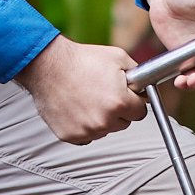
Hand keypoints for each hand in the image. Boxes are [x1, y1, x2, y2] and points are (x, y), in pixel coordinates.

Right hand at [22, 36, 142, 144]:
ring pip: (105, 130)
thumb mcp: (117, 58)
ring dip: (101, 119)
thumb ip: (138, 74)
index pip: (141, 112)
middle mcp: (105, 120)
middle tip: (103, 94)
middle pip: (123, 123)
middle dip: (118, 111)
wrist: (47, 66)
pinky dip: (84, 126)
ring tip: (86, 98)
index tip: (125, 96)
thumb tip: (146, 86)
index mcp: (120, 102)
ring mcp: (87, 131)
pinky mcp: (71, 136)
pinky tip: (76, 108)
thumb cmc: (81, 59)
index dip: (134, 102)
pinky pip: (87, 136)